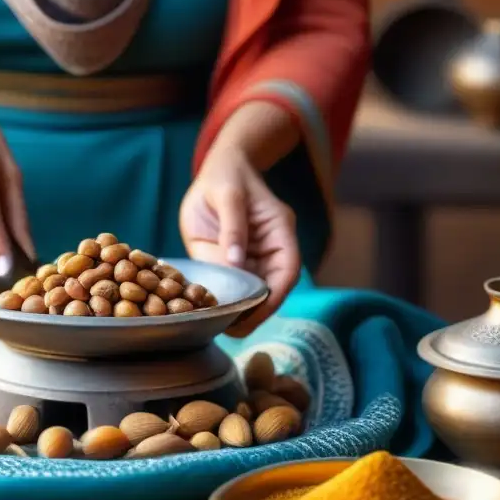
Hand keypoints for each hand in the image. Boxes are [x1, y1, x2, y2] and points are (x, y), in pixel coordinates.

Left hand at [180, 129, 301, 336]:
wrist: (219, 169)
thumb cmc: (226, 176)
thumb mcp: (227, 195)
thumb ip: (232, 227)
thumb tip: (236, 262)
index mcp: (279, 230)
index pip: (287, 270)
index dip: (275, 295)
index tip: (257, 312)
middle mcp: (272, 248)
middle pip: (272, 287)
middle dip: (257, 311)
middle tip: (233, 330)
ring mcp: (254, 257)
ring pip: (254, 291)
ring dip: (241, 309)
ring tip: (222, 328)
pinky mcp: (235, 261)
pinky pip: (234, 284)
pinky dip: (226, 299)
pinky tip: (212, 312)